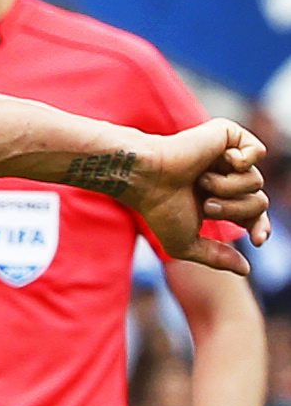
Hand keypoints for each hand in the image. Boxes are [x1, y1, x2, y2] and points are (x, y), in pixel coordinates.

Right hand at [126, 120, 270, 275]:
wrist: (146, 178)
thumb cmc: (159, 210)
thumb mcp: (186, 244)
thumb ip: (217, 257)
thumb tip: (245, 269)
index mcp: (217, 199)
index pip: (252, 214)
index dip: (260, 226)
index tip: (257, 241)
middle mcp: (225, 177)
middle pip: (258, 201)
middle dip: (236, 209)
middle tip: (207, 205)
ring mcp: (227, 156)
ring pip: (257, 180)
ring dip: (229, 188)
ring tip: (202, 182)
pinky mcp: (227, 136)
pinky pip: (257, 151)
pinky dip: (243, 160)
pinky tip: (222, 160)